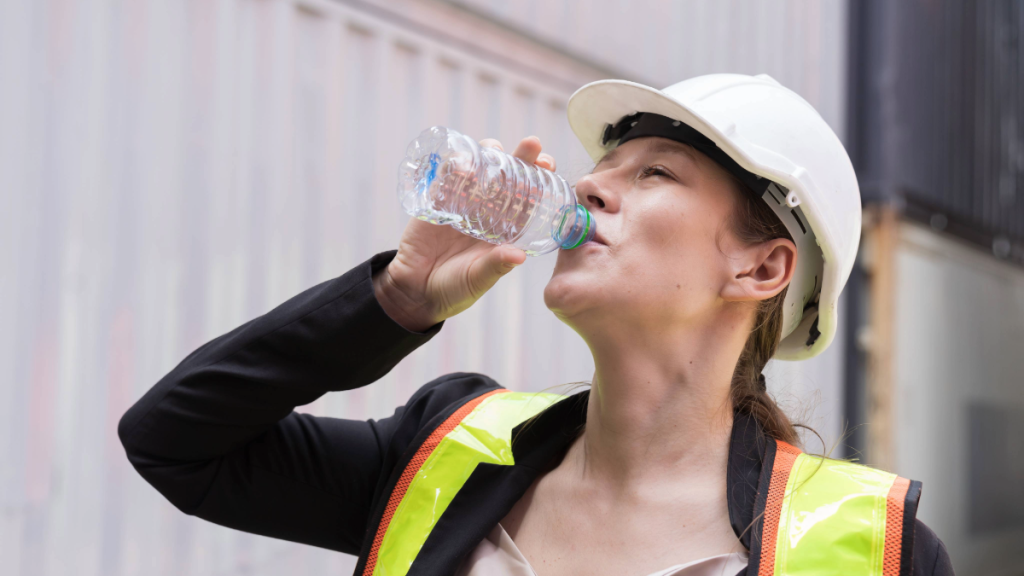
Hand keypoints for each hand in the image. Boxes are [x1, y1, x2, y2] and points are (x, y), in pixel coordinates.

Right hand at [373, 136, 557, 331]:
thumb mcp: (478, 279)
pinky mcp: (437, 200)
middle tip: (531, 145)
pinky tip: (462, 160)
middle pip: (509, 175)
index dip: (541, 179)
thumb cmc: (454, 289)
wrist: (415, 290)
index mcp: (506, 228)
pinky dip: (454, 164)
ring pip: (480, 168)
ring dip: (490, 153)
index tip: (548, 165)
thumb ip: (496, 266)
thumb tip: (519, 256)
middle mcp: (488, 210)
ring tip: (495, 149)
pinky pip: (446, 176)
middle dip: (522, 156)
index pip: (529, 197)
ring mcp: (463, 202)